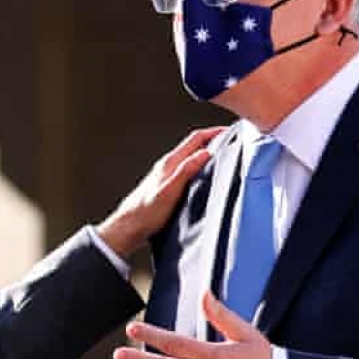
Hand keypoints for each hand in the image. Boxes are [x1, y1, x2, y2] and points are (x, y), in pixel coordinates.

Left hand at [96, 126, 224, 258]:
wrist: (128, 227)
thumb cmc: (146, 213)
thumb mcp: (169, 192)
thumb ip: (185, 171)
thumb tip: (205, 153)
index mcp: (170, 163)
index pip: (195, 139)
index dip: (213, 132)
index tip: (229, 131)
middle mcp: (167, 166)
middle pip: (193, 145)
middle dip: (213, 140)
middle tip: (231, 142)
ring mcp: (166, 175)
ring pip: (190, 157)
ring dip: (206, 153)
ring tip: (222, 157)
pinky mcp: (166, 186)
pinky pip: (186, 170)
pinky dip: (198, 167)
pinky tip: (203, 177)